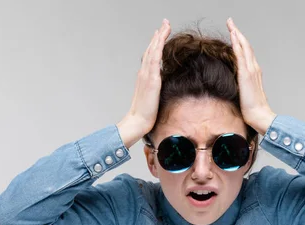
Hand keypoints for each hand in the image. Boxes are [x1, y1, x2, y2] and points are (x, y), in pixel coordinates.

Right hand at [118, 18, 170, 146]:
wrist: (138, 121)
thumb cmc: (145, 114)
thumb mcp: (153, 98)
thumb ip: (156, 89)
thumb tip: (161, 87)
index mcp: (144, 77)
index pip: (151, 56)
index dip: (156, 43)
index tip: (160, 33)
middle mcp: (144, 73)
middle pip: (151, 49)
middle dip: (159, 35)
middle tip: (165, 23)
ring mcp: (146, 75)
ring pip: (153, 51)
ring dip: (159, 37)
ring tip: (165, 26)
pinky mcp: (151, 80)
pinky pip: (155, 60)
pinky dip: (157, 48)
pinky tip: (161, 39)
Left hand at [226, 17, 276, 133]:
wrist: (260, 116)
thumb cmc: (253, 111)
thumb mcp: (246, 95)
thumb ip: (242, 88)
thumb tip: (235, 88)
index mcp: (254, 73)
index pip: (246, 53)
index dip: (240, 42)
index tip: (234, 32)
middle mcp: (254, 69)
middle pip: (246, 46)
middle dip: (237, 32)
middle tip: (230, 22)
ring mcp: (251, 71)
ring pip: (244, 47)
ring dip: (237, 34)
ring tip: (230, 24)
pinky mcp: (246, 75)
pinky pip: (241, 55)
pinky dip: (237, 43)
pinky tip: (233, 35)